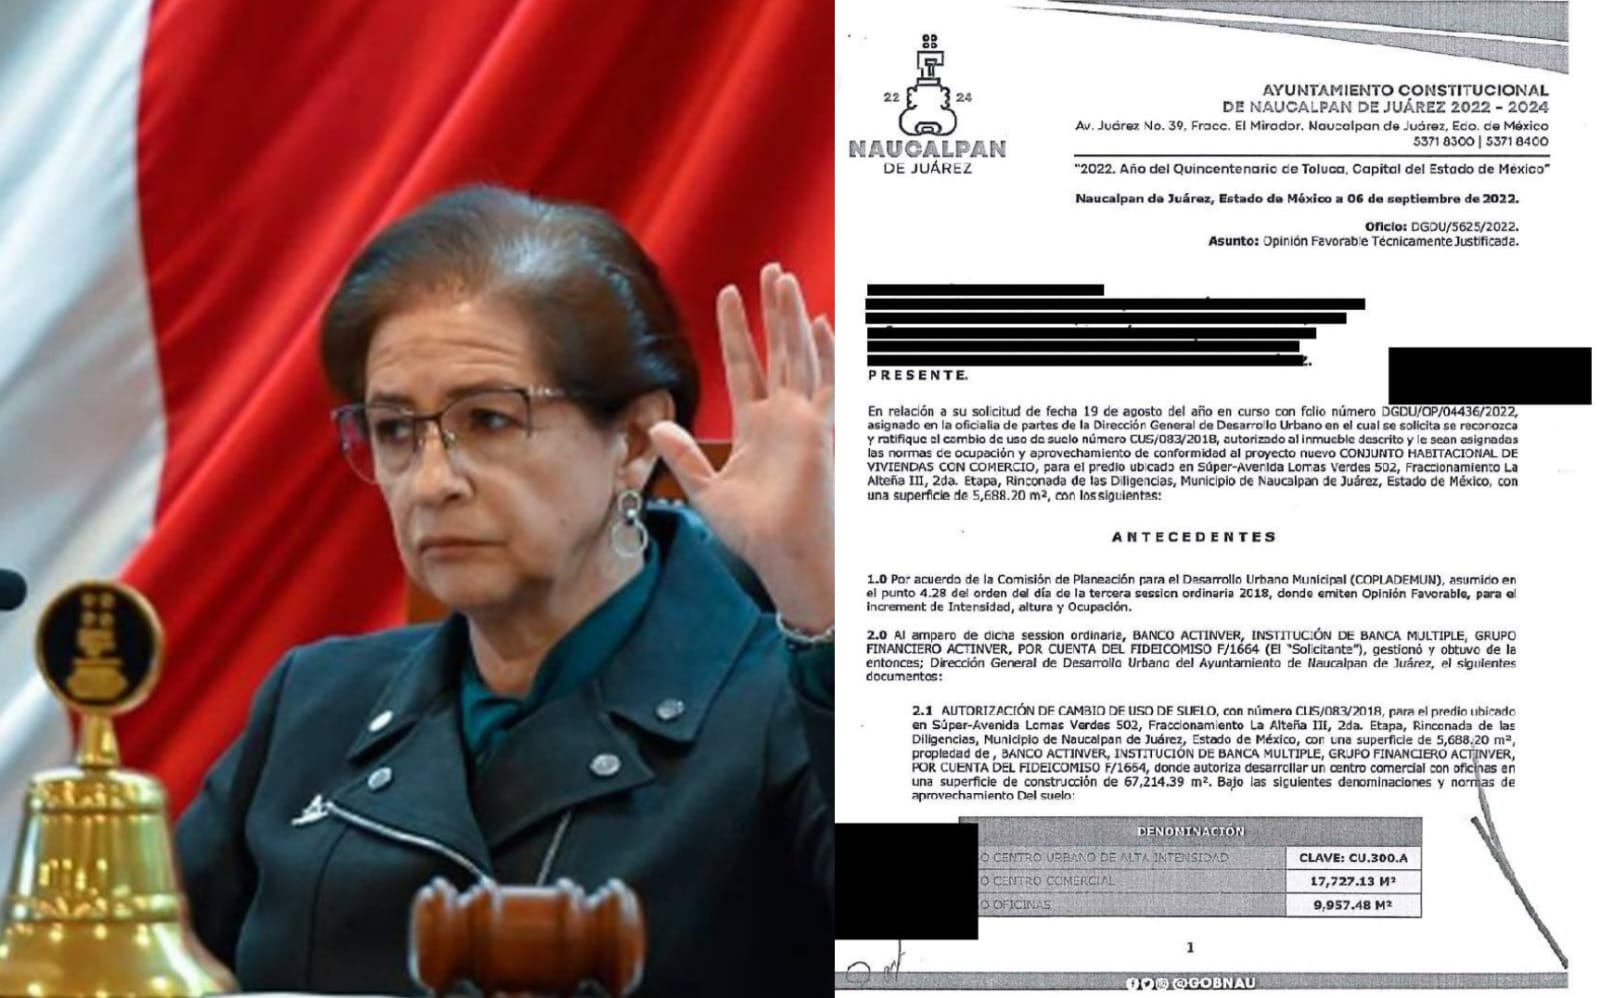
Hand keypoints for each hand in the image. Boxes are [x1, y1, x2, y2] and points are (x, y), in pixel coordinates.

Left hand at [650, 263, 833, 632]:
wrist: (786, 557)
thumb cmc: (753, 533)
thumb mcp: (706, 491)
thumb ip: (684, 456)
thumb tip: (657, 425)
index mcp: (755, 427)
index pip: (743, 365)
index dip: (735, 330)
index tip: (727, 293)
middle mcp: (782, 417)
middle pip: (776, 350)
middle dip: (771, 311)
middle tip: (768, 269)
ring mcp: (804, 421)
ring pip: (799, 356)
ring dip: (792, 318)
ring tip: (784, 279)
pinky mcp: (822, 432)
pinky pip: (827, 384)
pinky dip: (826, 354)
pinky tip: (820, 323)